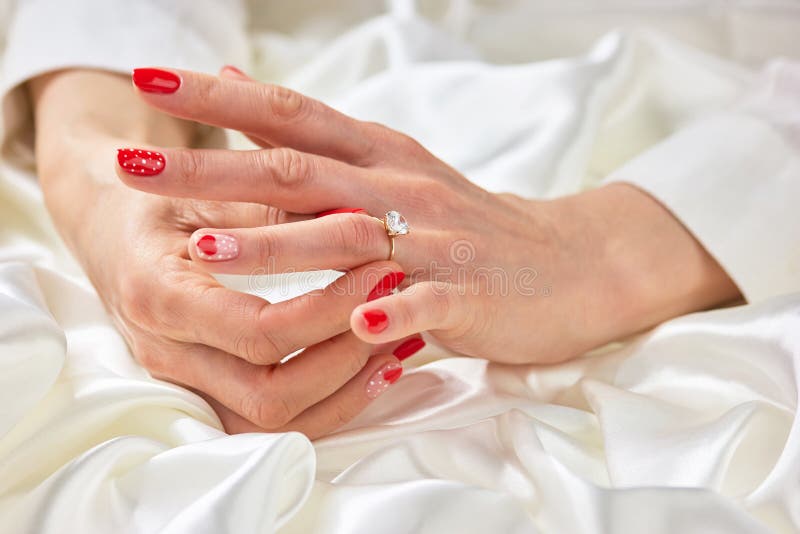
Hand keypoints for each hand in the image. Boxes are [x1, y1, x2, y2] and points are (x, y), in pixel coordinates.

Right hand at [31, 70, 416, 437]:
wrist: (108, 218)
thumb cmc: (155, 193)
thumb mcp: (204, 187)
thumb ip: (270, 209)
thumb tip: (357, 219)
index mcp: (160, 294)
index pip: (260, 333)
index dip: (330, 310)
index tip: (382, 268)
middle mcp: (167, 351)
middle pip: (272, 395)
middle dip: (346, 357)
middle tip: (394, 307)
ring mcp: (184, 377)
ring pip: (275, 419)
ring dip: (345, 386)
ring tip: (397, 338)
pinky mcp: (204, 385)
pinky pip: (271, 416)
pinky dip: (331, 398)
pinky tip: (374, 364)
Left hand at [119, 67, 740, 363]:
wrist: (572, 264)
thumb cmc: (471, 227)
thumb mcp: (395, 173)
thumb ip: (321, 146)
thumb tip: (245, 99)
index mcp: (378, 157)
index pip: (289, 116)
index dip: (218, 97)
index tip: (148, 80)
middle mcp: (400, 188)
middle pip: (296, 172)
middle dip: (209, 168)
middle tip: (133, 163)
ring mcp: (436, 241)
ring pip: (350, 238)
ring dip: (279, 244)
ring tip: (207, 248)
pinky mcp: (470, 293)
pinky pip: (426, 303)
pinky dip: (392, 311)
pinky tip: (360, 322)